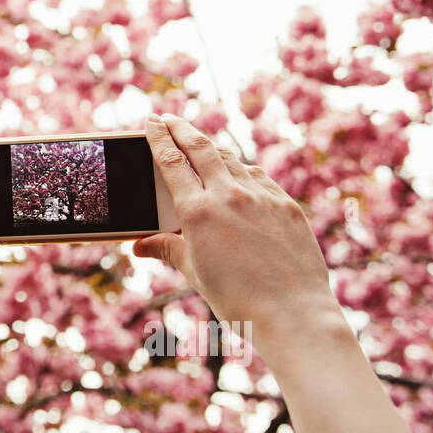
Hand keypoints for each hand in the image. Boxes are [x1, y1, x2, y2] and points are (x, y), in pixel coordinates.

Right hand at [133, 114, 336, 348]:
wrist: (292, 314)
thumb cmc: (238, 300)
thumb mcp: (195, 274)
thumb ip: (168, 249)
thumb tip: (140, 245)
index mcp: (198, 212)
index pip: (171, 162)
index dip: (158, 138)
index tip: (150, 122)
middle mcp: (229, 195)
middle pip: (200, 148)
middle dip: (181, 129)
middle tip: (169, 118)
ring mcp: (262, 197)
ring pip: (232, 160)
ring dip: (212, 148)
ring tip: (201, 143)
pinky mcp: (287, 205)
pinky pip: (260, 178)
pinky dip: (244, 171)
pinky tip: (240, 174)